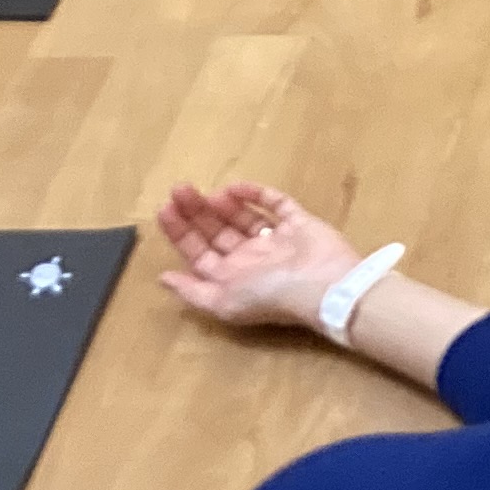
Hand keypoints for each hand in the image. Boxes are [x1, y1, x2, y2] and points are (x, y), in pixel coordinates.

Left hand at [154, 179, 361, 332]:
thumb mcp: (222, 302)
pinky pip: (277, 205)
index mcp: (234, 279)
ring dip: (224, 203)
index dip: (180, 232)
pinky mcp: (299, 224)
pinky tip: (237, 188)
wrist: (325, 286)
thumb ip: (192, 292)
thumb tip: (164, 278)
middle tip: (180, 189)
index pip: (200, 252)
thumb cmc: (271, 295)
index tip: (165, 208)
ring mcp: (277, 241)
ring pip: (244, 218)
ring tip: (209, 191)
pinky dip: (257, 194)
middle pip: (217, 232)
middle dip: (196, 212)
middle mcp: (253, 260)